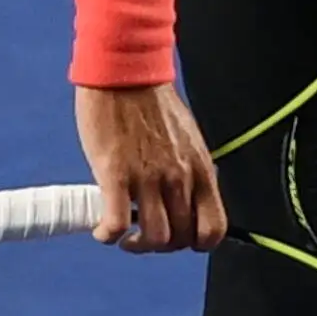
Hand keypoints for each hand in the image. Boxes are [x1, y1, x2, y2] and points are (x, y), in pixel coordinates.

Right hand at [73, 82, 226, 252]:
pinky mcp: (115, 174)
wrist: (124, 69)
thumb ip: (187, 169)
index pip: (214, 228)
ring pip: (154, 238)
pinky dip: (108, 234)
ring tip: (124, 234)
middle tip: (145, 234)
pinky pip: (116, 222)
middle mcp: (178, 177)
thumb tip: (183, 196)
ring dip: (137, 244)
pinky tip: (102, 229)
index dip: (197, 243)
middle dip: (163, 245)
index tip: (179, 238)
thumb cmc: (151, 100)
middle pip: (182, 239)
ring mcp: (148, 177)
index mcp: (199, 168)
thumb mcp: (185, 138)